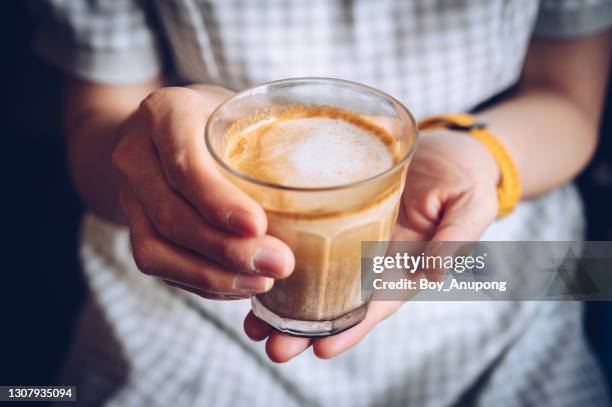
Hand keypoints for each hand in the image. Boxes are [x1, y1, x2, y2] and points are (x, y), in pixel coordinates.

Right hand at [112, 85, 294, 298]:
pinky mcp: (132, 226)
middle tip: (279, 264)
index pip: (185, 164)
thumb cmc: (216, 119)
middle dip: (227, 250)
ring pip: (156, 250)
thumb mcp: (239, 110)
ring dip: (212, 275)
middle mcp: (136, 154)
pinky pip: (158, 264)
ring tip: (263, 283)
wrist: (159, 132)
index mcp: (165, 113)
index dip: (219, 201)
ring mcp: (128, 195)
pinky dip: (201, 282)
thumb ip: (271, 135)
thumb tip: (338, 170)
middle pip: (173, 215)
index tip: (259, 226)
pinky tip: (240, 284)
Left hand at [244, 129, 498, 361]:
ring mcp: (352, 239)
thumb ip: (457, 238)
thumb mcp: (472, 205)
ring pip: (315, 277)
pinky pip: (308, 238)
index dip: (350, 329)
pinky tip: (256, 266)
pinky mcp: (337, 215)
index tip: (321, 348)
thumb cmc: (465, 178)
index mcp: (405, 268)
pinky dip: (284, 257)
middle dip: (303, 328)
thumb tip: (434, 273)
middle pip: (336, 301)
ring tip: (251, 323)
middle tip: (270, 346)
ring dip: (284, 303)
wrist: (448, 148)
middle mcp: (373, 261)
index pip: (376, 306)